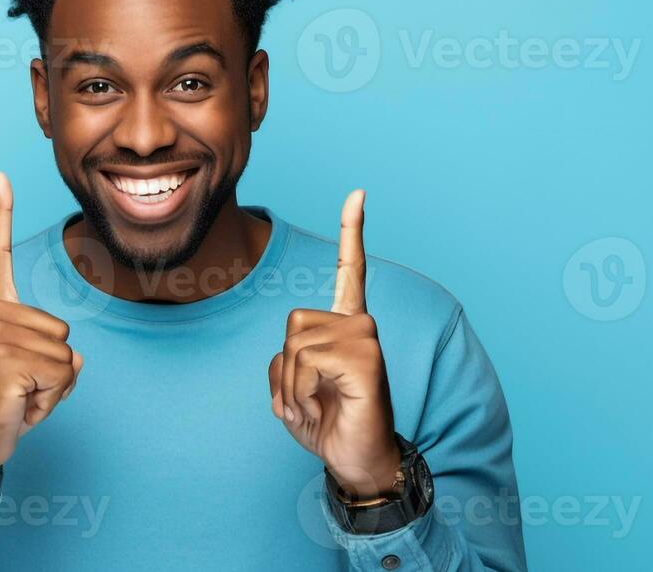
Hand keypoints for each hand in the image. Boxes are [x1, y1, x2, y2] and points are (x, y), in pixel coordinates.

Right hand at [0, 171, 83, 489]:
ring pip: (66, 357)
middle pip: (64, 331)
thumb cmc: (1, 406)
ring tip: (17, 397)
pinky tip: (18, 407)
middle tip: (18, 387)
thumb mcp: (29, 369)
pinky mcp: (3, 361)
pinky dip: (50, 401)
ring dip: (51, 388)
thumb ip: (51, 349)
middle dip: (53, 369)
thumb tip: (75, 357)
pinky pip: (62, 376)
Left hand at [268, 189, 400, 497]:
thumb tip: (295, 350)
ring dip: (294, 386)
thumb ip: (285, 358)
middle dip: (287, 369)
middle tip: (312, 396)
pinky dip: (304, 393)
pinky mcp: (367, 360)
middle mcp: (360, 324)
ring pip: (296, 345)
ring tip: (320, 404)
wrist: (355, 460)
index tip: (358, 193)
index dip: (352, 231)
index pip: (349, 270)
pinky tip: (328, 407)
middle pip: (292, 323)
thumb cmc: (326, 421)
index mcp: (344, 324)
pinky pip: (308, 363)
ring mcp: (366, 339)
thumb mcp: (291, 386)